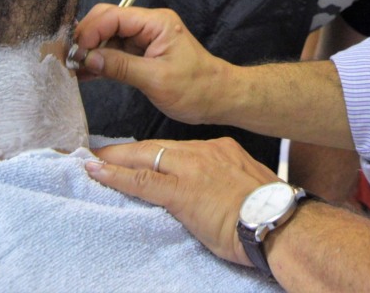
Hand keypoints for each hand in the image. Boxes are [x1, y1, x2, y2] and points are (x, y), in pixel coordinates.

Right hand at [72, 5, 231, 124]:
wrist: (218, 98)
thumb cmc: (196, 88)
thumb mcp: (156, 79)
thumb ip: (121, 66)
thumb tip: (87, 58)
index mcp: (156, 22)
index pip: (114, 16)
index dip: (90, 31)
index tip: (75, 52)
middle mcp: (149, 25)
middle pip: (107, 21)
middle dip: (86, 38)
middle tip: (69, 60)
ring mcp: (144, 39)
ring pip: (107, 37)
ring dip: (89, 51)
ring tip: (71, 69)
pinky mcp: (141, 54)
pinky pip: (114, 52)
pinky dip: (99, 61)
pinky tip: (84, 74)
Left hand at [86, 137, 277, 265]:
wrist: (279, 222)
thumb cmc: (270, 212)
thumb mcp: (247, 186)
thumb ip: (225, 182)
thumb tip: (213, 192)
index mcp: (221, 150)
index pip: (177, 149)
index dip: (153, 152)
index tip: (138, 155)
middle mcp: (205, 152)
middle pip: (156, 146)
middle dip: (126, 150)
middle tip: (99, 150)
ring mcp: (192, 169)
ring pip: (145, 157)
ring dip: (114, 159)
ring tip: (90, 159)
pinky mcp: (182, 191)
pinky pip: (142, 180)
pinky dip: (116, 175)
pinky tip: (95, 171)